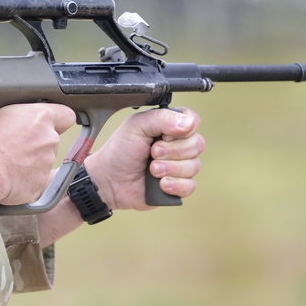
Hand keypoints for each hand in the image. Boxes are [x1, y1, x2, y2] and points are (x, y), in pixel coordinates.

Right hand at [0, 103, 76, 207]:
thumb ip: (17, 115)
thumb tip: (17, 119)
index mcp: (40, 117)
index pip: (66, 115)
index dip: (58, 120)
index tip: (50, 124)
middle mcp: (49, 138)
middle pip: (51, 138)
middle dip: (37, 142)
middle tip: (14, 145)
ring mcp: (47, 162)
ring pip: (43, 159)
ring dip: (31, 161)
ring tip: (7, 161)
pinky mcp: (42, 183)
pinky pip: (36, 178)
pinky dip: (27, 178)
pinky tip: (10, 176)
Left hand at [84, 107, 203, 210]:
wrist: (109, 180)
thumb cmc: (120, 151)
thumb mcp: (137, 126)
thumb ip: (162, 118)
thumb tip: (189, 123)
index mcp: (169, 127)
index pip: (193, 121)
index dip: (183, 129)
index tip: (163, 135)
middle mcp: (177, 145)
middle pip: (197, 144)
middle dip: (172, 151)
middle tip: (152, 153)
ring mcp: (179, 166)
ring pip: (194, 166)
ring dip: (170, 168)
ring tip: (151, 169)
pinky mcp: (178, 186)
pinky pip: (190, 186)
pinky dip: (175, 185)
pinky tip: (160, 184)